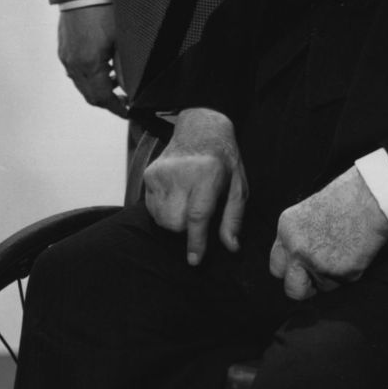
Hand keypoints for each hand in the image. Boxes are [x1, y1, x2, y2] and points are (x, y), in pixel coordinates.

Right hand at [57, 3, 121, 108]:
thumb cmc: (105, 9)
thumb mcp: (122, 40)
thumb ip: (125, 68)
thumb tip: (130, 87)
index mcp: (88, 64)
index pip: (102, 98)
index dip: (116, 108)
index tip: (127, 111)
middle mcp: (73, 63)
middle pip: (89, 95)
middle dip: (107, 101)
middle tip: (124, 101)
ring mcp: (66, 55)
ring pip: (81, 83)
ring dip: (98, 87)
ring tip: (117, 81)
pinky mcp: (64, 46)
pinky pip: (75, 70)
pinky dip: (89, 75)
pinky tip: (103, 66)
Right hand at [142, 107, 247, 265]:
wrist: (200, 128)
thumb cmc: (223, 159)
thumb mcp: (239, 186)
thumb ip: (233, 217)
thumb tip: (231, 246)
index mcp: (207, 174)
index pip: (197, 215)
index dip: (196, 241)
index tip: (194, 260)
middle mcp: (181, 173)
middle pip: (175, 222)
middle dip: (186, 228)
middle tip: (197, 214)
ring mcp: (161, 173)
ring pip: (161, 218)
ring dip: (174, 220)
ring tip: (187, 203)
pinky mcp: (149, 174)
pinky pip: (152, 208)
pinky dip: (163, 210)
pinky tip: (175, 196)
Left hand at [268, 167, 387, 301]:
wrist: (370, 198)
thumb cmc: (345, 199)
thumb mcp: (308, 213)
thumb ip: (299, 238)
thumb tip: (300, 262)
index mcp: (286, 230)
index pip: (276, 265)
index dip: (291, 270)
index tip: (301, 269)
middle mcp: (296, 249)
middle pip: (291, 289)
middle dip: (304, 288)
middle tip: (317, 279)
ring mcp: (317, 263)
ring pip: (321, 287)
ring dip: (331, 278)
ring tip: (344, 252)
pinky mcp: (341, 273)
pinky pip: (343, 282)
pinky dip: (350, 272)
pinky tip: (355, 250)